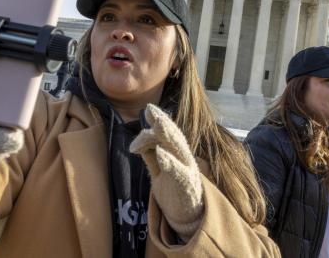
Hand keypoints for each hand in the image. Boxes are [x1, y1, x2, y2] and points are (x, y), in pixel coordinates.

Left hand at [130, 104, 203, 241]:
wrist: (190, 218)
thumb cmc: (174, 192)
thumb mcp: (159, 172)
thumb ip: (150, 156)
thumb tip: (139, 141)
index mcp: (177, 153)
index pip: (168, 132)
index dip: (159, 119)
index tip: (148, 109)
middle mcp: (184, 158)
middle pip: (173, 135)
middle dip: (162, 121)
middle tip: (150, 109)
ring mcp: (187, 170)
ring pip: (177, 148)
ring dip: (166, 134)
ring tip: (156, 123)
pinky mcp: (186, 185)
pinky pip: (178, 171)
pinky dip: (169, 161)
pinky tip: (160, 153)